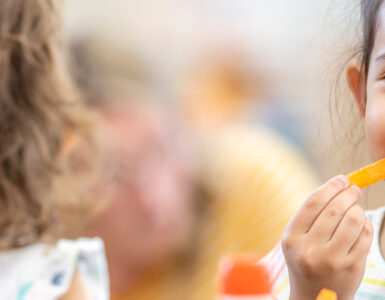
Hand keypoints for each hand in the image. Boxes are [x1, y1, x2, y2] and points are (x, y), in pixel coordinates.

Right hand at [282, 176, 372, 299]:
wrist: (314, 297)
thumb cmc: (305, 260)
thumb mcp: (296, 239)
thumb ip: (311, 214)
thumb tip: (338, 185)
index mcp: (292, 238)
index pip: (313, 203)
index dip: (330, 187)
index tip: (342, 179)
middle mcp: (310, 250)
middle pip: (334, 210)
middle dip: (348, 194)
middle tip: (354, 189)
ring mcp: (332, 260)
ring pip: (353, 220)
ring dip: (358, 209)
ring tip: (356, 208)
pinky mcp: (351, 268)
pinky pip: (365, 236)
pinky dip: (366, 225)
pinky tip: (361, 225)